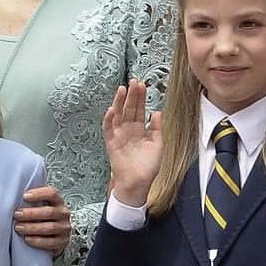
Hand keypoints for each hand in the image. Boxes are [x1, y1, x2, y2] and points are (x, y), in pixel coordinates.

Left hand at [14, 185, 70, 252]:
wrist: (53, 236)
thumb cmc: (42, 218)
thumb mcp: (39, 206)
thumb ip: (31, 200)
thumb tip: (13, 196)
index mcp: (57, 201)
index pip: (51, 194)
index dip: (38, 194)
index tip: (24, 196)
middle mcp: (63, 214)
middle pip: (48, 212)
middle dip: (30, 213)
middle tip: (17, 215)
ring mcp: (64, 228)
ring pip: (49, 227)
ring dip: (32, 228)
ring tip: (18, 228)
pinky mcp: (63, 242)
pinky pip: (51, 242)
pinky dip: (38, 241)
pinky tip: (28, 239)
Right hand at [102, 79, 162, 206]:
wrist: (138, 184)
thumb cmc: (148, 168)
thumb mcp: (158, 146)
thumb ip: (158, 129)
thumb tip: (157, 112)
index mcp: (140, 131)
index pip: (139, 110)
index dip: (140, 98)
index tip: (142, 85)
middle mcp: (128, 131)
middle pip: (129, 109)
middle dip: (131, 96)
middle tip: (134, 82)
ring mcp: (119, 136)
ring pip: (118, 115)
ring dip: (119, 102)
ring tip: (123, 90)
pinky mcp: (111, 143)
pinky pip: (108, 129)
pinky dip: (109, 119)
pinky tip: (112, 109)